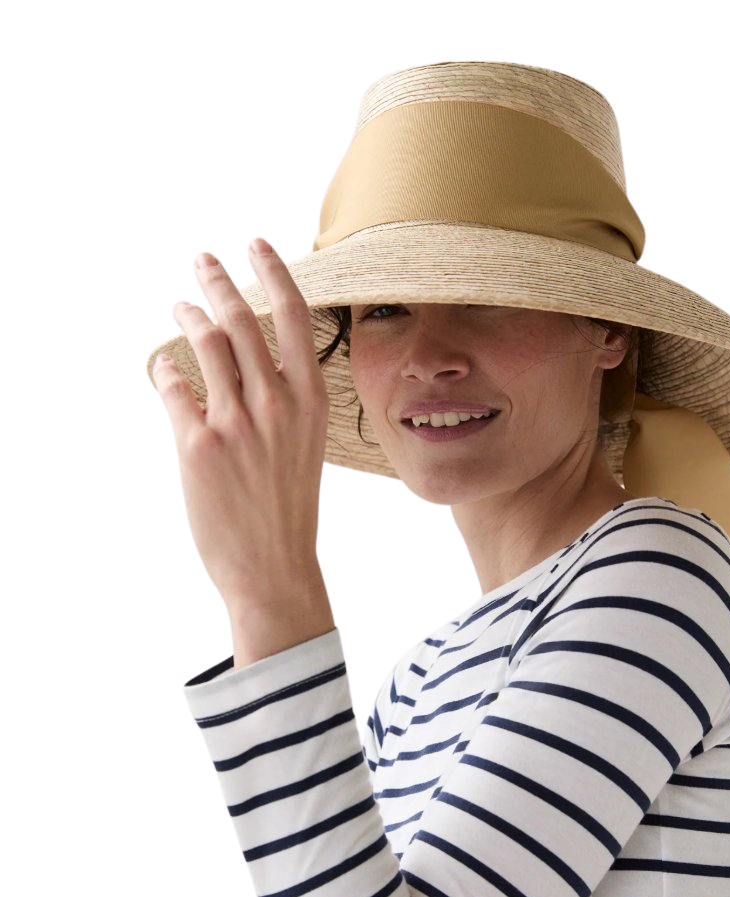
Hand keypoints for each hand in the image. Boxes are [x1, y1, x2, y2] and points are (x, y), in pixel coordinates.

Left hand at [152, 238, 329, 610]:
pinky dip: (167, 370)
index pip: (293, 316)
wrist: (274, 566)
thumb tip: (246, 357)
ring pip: (206, 343)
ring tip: (183, 309)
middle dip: (219, 282)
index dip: (273, 271)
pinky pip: (174, 386)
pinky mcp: (198, 444)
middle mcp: (276, 403)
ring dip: (190, 317)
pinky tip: (165, 366)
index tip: (256, 245)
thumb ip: (285, 399)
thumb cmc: (291, 508)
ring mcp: (235, 422)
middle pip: (242, 318)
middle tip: (205, 263)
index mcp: (311, 400)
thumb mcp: (306, 445)